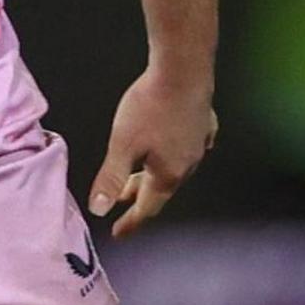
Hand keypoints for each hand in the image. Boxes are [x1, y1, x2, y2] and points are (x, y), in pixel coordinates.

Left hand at [89, 70, 214, 238]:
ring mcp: (199, 145)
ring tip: (141, 175)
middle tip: (120, 201)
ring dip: (155, 176)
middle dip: (139, 196)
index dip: (131, 222)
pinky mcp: (204, 126)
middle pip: (161, 189)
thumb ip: (111, 178)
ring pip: (175, 170)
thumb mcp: (122, 145)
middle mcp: (188, 165)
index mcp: (167, 174)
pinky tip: (175, 148)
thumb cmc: (151, 107)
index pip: (147, 208)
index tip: (118, 232)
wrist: (184, 71)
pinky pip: (190, 150)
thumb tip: (100, 209)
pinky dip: (176, 155)